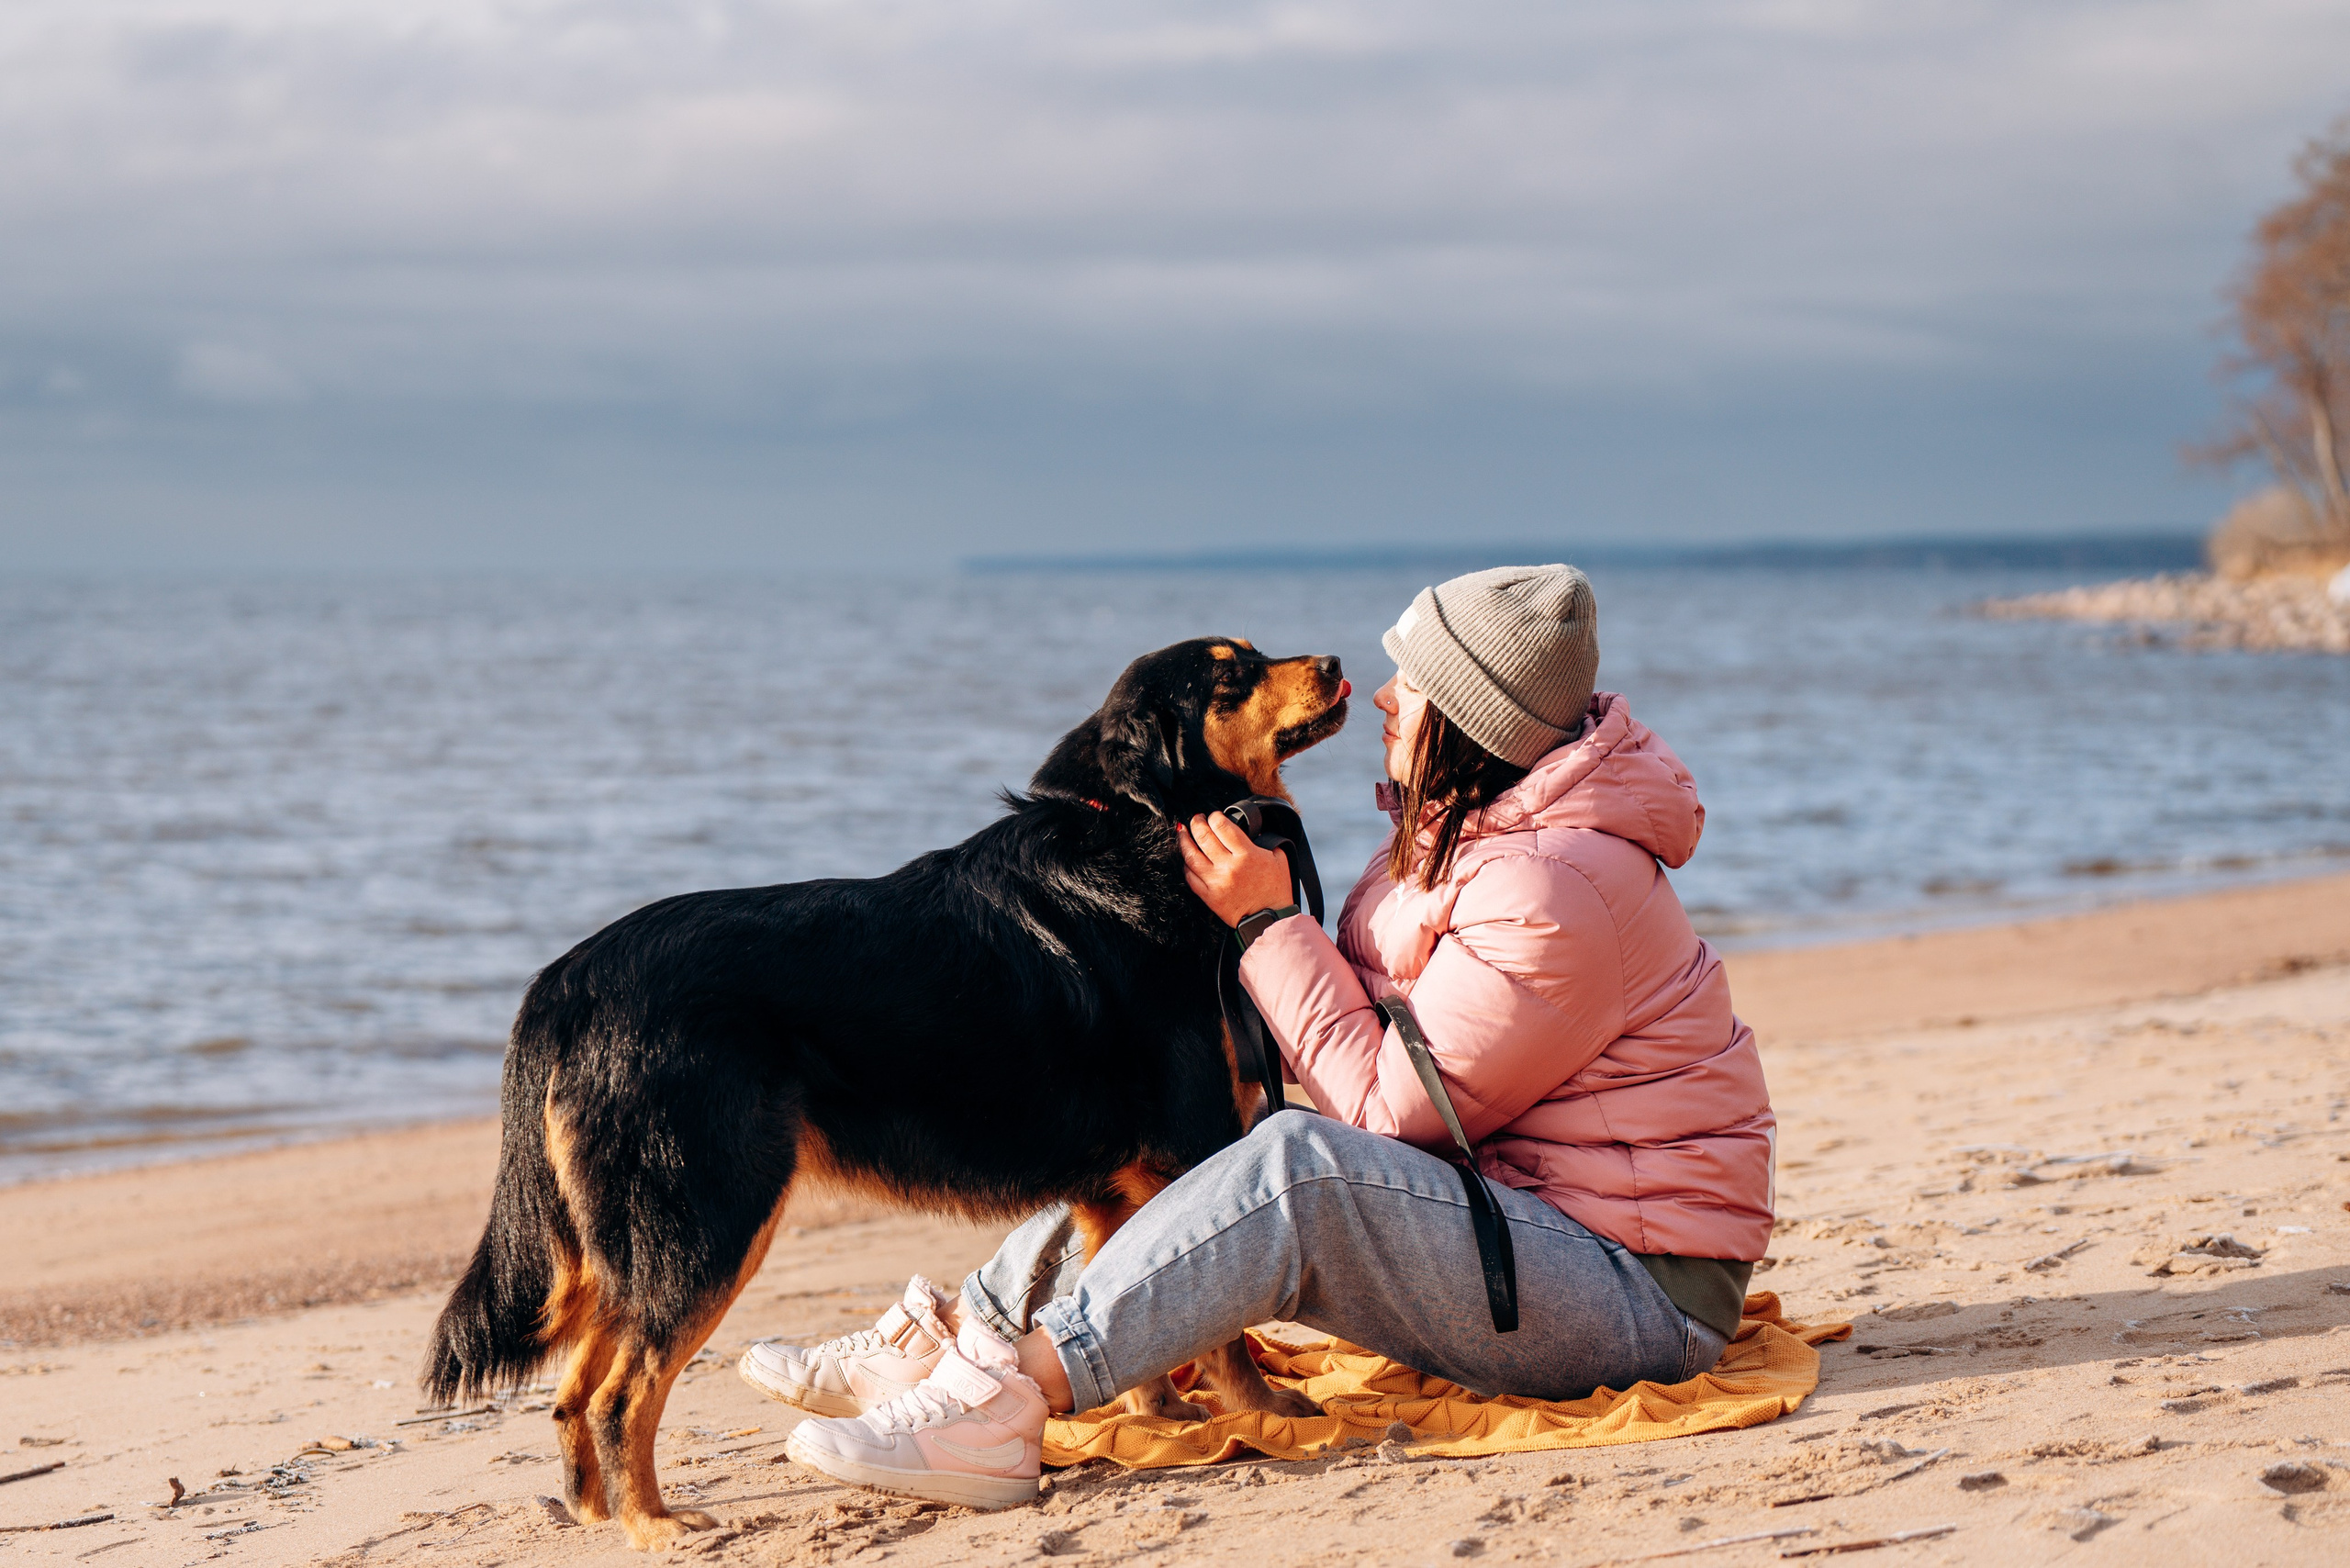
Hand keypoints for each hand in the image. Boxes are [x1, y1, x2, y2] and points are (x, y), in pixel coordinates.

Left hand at [1178, 811, 1294, 927]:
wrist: (1271, 919)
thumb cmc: (1276, 890)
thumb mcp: (1279, 859)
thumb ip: (1267, 840)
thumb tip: (1254, 829)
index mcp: (1247, 855)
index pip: (1222, 826)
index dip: (1215, 817)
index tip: (1215, 816)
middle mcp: (1228, 867)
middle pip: (1204, 837)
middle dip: (1197, 823)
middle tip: (1197, 819)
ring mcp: (1216, 882)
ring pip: (1191, 856)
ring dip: (1184, 840)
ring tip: (1183, 832)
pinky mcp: (1209, 897)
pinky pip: (1190, 877)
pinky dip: (1186, 865)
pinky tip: (1187, 859)